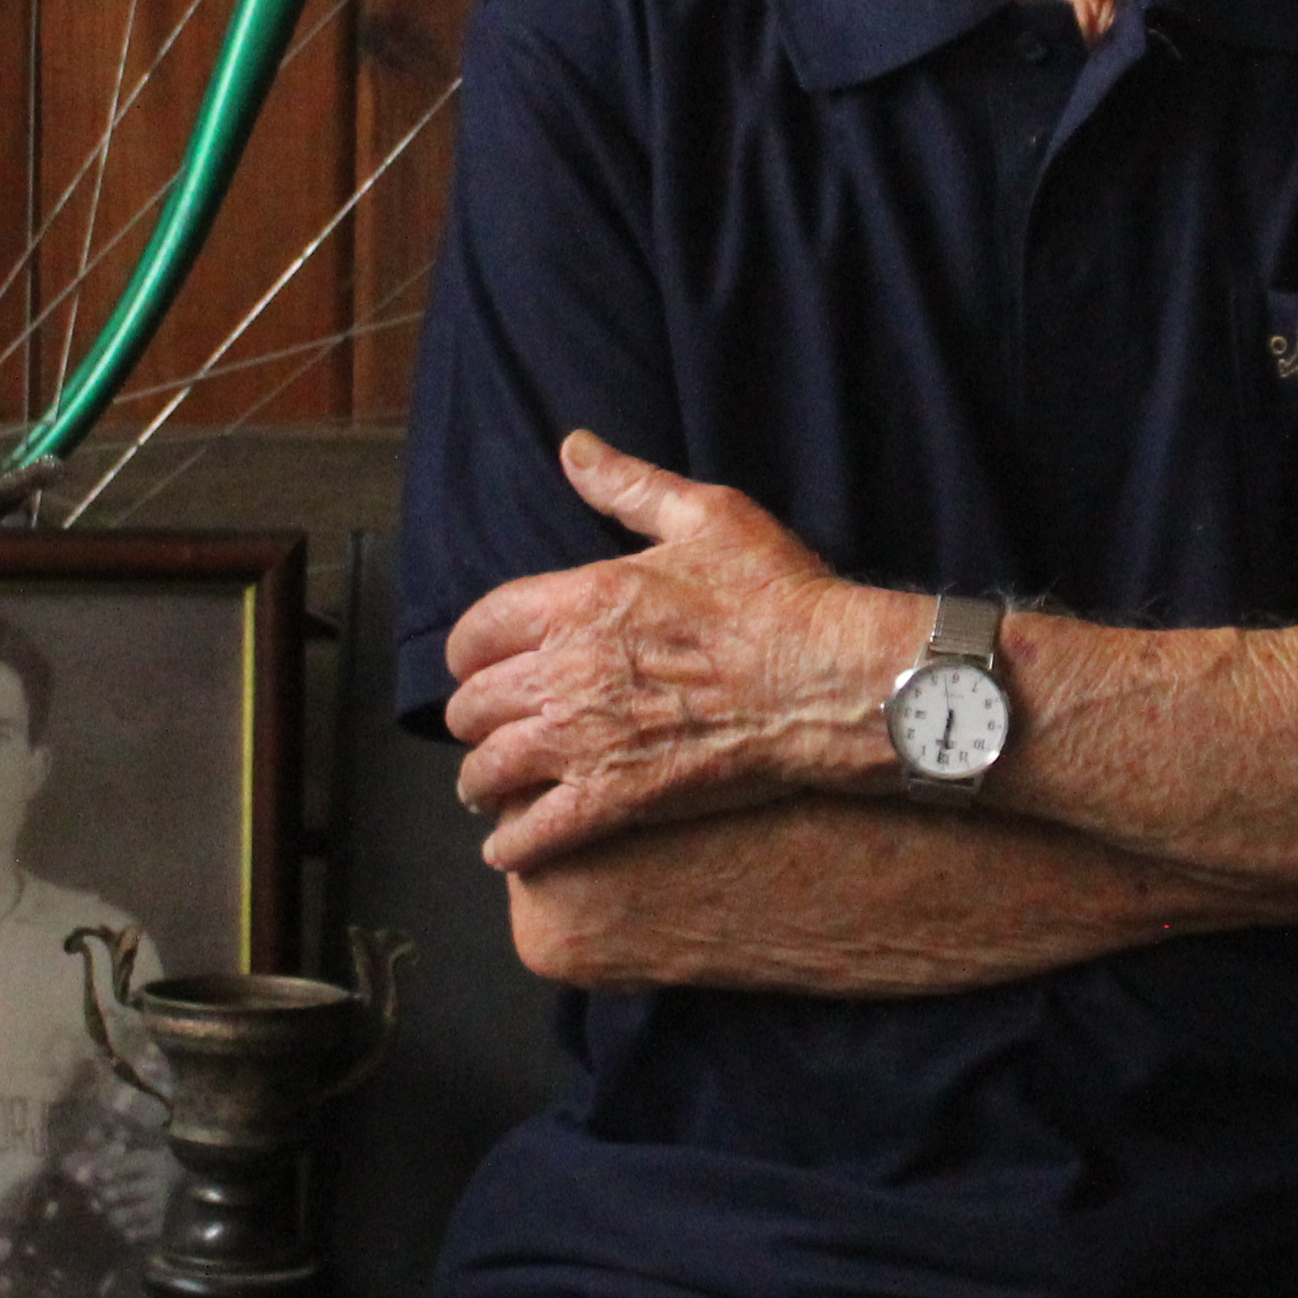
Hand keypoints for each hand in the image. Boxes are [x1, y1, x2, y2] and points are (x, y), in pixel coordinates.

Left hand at [444, 433, 917, 869]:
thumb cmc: (776, 595)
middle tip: (485, 725)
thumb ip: (630, 484)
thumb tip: (573, 447)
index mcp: (579, 600)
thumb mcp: (707, 517)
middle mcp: (567, 671)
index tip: (474, 662)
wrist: (830, 678)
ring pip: (491, 768)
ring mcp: (588, 740)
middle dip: (473, 715)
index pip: (478, 629)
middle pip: (474, 704)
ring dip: (480, 779)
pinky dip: (511, 846)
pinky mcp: (618, 797)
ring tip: (484, 787)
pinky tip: (505, 850)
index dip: (468, 650)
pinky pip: (537, 832)